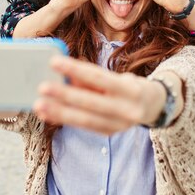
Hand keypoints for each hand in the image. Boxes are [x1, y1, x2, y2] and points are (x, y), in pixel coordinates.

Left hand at [33, 56, 166, 134]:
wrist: (155, 106)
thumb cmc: (130, 86)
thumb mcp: (117, 77)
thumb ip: (92, 77)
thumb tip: (66, 75)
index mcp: (131, 90)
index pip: (100, 78)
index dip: (76, 69)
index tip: (54, 61)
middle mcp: (127, 110)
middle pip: (91, 102)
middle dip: (64, 95)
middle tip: (42, 87)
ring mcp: (119, 125)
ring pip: (85, 119)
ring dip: (59, 112)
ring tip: (39, 105)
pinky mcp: (110, 133)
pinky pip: (85, 126)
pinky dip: (65, 119)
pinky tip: (48, 113)